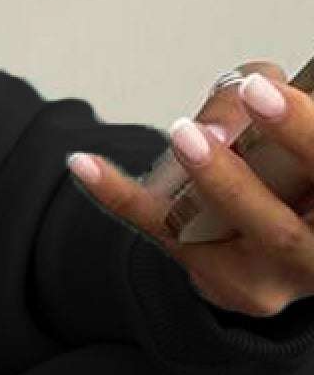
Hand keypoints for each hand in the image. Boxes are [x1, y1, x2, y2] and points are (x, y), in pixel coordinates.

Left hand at [67, 61, 313, 318]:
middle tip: (195, 133)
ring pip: (219, 244)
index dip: (298, 131)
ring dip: (197, 187)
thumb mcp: (294, 120)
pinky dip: (121, 196)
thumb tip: (212, 130)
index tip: (260, 91)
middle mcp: (311, 258)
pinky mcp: (221, 283)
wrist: (293, 225)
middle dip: (234, 180)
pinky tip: (84, 163)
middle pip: (275, 229)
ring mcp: (266, 282)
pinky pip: (164, 237)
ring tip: (180, 135)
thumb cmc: (302, 159)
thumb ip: (266, 100)